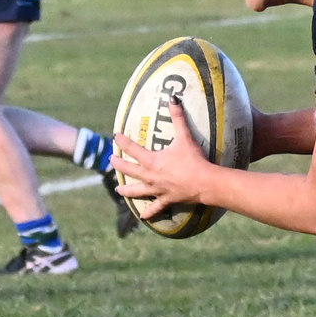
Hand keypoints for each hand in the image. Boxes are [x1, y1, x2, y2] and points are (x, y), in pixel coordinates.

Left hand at [112, 99, 212, 216]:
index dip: (122, 142)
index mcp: (152, 160)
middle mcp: (150, 176)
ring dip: (126, 190)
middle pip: (129, 170)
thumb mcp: (185, 137)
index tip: (115, 137)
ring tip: (118, 189)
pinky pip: (155, 208)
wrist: (204, 182)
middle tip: (111, 161)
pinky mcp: (166, 200)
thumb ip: (178, 117)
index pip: (132, 149)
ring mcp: (157, 189)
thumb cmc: (193, 159)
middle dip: (118, 164)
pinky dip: (149, 213)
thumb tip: (173, 99)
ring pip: (136, 191)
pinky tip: (143, 217)